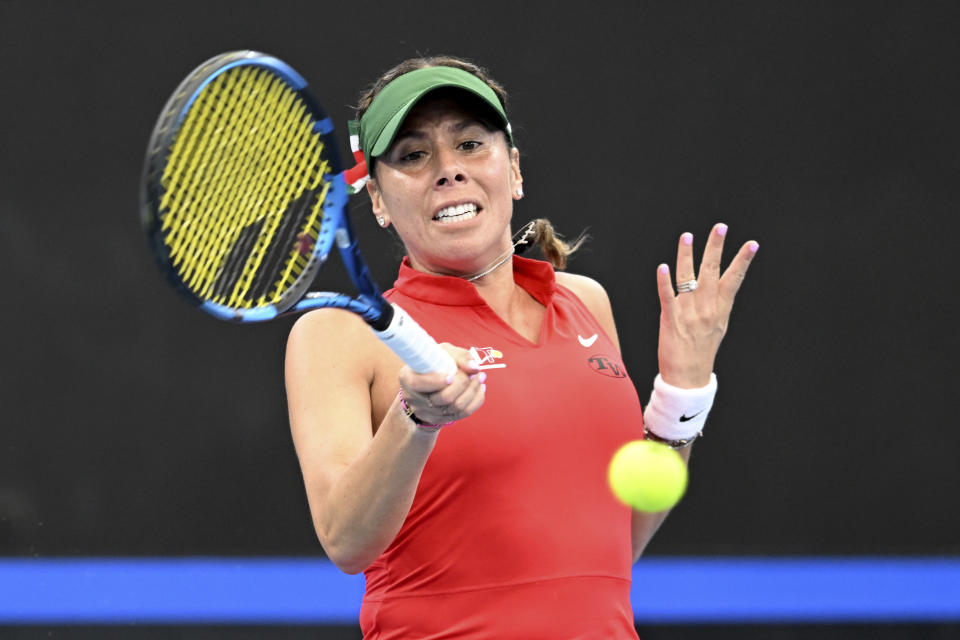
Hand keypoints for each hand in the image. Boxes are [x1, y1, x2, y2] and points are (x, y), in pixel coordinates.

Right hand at [398, 344, 486, 426]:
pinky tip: (480, 388)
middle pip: (443, 398)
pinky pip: (464, 413)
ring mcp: (429, 412)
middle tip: (473, 372)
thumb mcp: (442, 352)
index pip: (419, 384)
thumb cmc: (435, 362)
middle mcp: (415, 399)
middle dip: (463, 383)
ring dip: (473, 390)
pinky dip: (476, 400)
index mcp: (408, 379)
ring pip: (457, 407)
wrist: (430, 381)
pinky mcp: (442, 419)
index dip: (437, 381)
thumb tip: (474, 367)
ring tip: (480, 377)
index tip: (451, 374)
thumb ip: (458, 356)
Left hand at [655, 223, 757, 387]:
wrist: (688, 379)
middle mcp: (706, 310)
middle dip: (716, 248)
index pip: (733, 280)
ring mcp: (689, 315)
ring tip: (687, 236)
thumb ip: (717, 306)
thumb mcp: (717, 328)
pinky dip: (664, 282)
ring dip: (687, 255)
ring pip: (688, 278)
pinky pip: (667, 297)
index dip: (742, 261)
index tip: (752, 244)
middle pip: (712, 273)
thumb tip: (722, 286)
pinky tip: (663, 267)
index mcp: (720, 311)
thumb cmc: (700, 353)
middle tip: (720, 227)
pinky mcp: (670, 321)